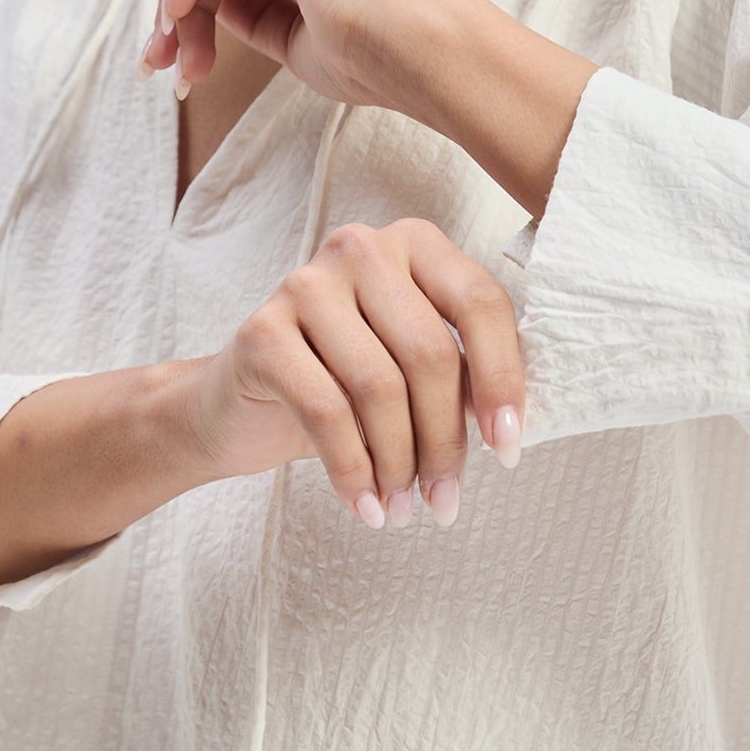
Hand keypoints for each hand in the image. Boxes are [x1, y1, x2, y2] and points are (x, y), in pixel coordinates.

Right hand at [183, 218, 524, 529]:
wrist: (241, 406)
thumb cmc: (344, 385)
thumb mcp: (412, 370)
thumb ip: (462, 375)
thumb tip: (509, 425)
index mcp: (415, 243)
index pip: (480, 303)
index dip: (504, 381)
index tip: (508, 450)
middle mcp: (361, 248)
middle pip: (429, 353)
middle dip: (445, 441)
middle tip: (443, 500)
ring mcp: (306, 284)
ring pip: (379, 387)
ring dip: (399, 464)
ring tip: (401, 507)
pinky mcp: (261, 331)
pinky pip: (326, 411)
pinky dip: (353, 470)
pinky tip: (365, 505)